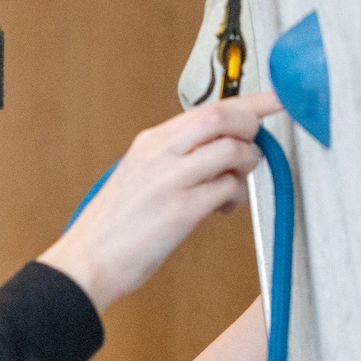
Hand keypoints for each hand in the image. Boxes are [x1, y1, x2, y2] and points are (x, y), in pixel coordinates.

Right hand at [39, 93, 279, 313]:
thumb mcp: (138, 176)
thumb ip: (175, 158)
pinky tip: (221, 209)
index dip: (250, 102)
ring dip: (245, 167)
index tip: (275, 99)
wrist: (86, 261)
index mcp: (149, 142)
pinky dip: (235, 197)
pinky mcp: (179, 210)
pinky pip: (227, 188)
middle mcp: (159, 153)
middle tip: (252, 149)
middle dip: (251, 128)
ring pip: (231, 150)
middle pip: (222, 117)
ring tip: (233, 186)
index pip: (207, 108)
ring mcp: (169, 180)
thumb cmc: (112, 227)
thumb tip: (219, 149)